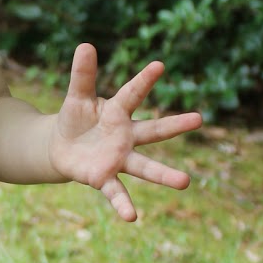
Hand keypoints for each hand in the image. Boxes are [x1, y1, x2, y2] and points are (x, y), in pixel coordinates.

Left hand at [49, 44, 202, 220]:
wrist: (62, 148)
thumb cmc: (75, 119)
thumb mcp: (76, 97)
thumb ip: (83, 75)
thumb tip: (85, 44)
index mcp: (118, 112)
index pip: (132, 94)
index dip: (144, 80)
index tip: (159, 65)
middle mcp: (126, 136)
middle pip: (154, 130)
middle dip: (175, 125)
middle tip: (200, 119)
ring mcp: (119, 159)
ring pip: (145, 166)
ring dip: (164, 175)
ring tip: (186, 182)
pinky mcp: (104, 178)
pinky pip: (116, 192)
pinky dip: (124, 204)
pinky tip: (132, 217)